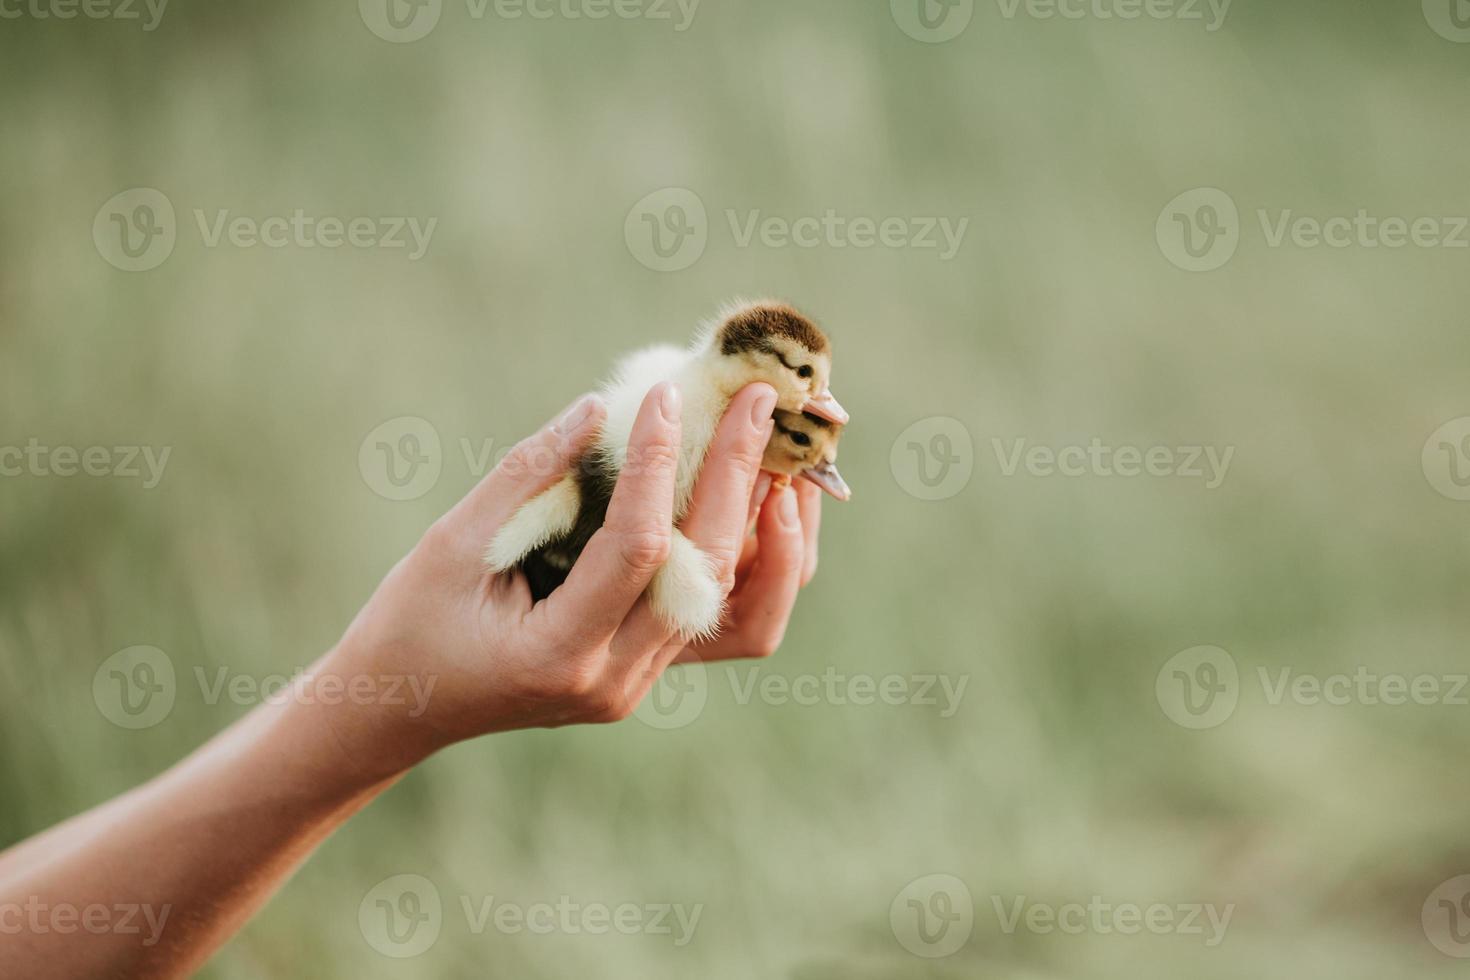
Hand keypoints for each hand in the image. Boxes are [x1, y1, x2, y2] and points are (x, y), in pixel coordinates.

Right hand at [312, 380, 818, 777]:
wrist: (406, 705)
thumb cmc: (413, 619)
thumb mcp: (453, 542)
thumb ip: (528, 475)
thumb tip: (601, 405)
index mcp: (558, 654)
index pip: (635, 549)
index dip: (655, 464)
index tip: (665, 394)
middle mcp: (616, 678)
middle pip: (706, 572)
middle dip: (737, 474)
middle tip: (758, 399)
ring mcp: (642, 680)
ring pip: (741, 604)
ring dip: (771, 523)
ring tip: (784, 448)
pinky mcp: (653, 666)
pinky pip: (731, 618)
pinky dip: (760, 559)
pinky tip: (767, 497)